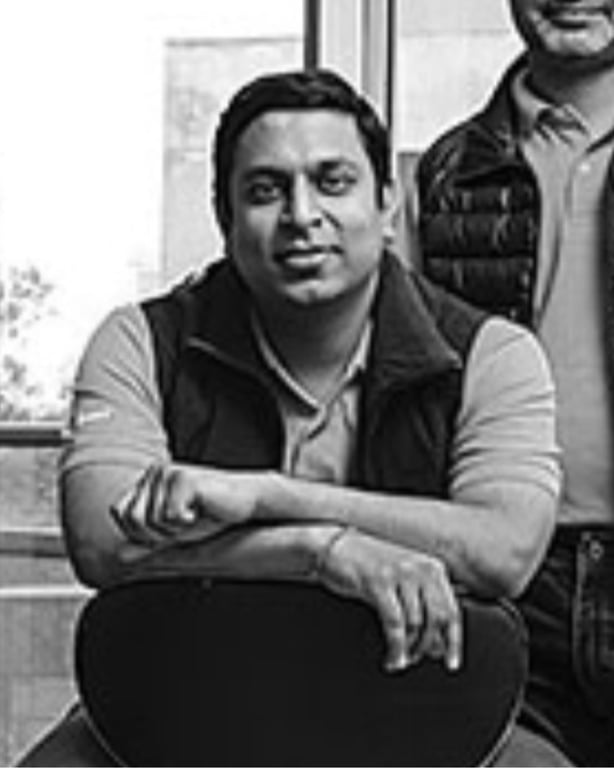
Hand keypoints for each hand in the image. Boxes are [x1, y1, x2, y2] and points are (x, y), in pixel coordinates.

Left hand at [111, 463, 259, 547]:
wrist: (247, 500)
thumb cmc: (212, 514)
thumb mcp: (174, 532)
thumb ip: (148, 541)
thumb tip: (120, 555)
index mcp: (148, 480)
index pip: (120, 513)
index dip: (141, 532)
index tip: (168, 529)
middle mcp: (154, 471)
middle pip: (133, 519)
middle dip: (158, 533)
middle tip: (184, 523)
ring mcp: (168, 472)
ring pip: (152, 519)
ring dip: (175, 528)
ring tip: (194, 515)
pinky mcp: (184, 478)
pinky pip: (170, 515)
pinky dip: (186, 522)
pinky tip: (201, 511)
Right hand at [318, 528, 461, 672]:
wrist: (336, 547)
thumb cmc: (370, 566)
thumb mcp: (403, 581)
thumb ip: (423, 607)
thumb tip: (439, 647)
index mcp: (432, 568)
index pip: (452, 611)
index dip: (453, 642)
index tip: (451, 664)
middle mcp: (421, 568)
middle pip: (437, 619)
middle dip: (428, 646)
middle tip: (414, 659)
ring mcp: (400, 573)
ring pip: (416, 624)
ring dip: (409, 650)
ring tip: (399, 659)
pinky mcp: (379, 582)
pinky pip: (395, 624)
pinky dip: (396, 647)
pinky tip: (391, 658)